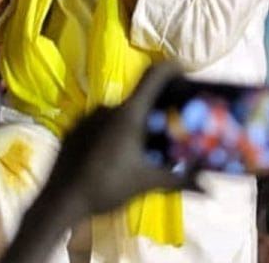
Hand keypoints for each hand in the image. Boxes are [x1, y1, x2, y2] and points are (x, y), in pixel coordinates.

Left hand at [39, 62, 201, 217]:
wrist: (59, 201)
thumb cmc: (106, 188)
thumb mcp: (147, 184)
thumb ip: (179, 181)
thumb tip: (209, 188)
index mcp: (128, 114)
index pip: (154, 76)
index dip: (172, 68)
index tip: (185, 70)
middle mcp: (108, 107)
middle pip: (139, 100)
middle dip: (156, 112)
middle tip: (169, 128)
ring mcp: (87, 116)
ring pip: (119, 115)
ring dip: (133, 126)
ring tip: (143, 149)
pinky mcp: (74, 129)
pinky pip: (100, 125)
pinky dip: (113, 135)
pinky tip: (116, 156)